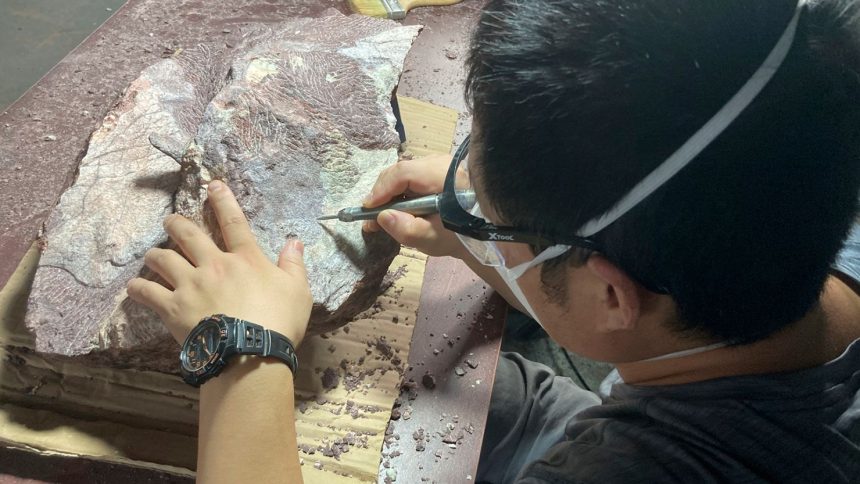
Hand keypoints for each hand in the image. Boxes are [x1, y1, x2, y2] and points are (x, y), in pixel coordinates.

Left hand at [127, 180, 312, 347]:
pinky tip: (133, 287)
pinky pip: (148, 292)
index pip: (234, 222)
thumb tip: (294, 241)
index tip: (212, 185)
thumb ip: (294, 265)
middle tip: (169, 220)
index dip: (223, 200)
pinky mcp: (172, 307)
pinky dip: (138, 288)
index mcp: (246, 259)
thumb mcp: (299, 291)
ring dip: (155, 254)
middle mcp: (214, 265)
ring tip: (151, 255)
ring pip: (163, 258)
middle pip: (189, 234)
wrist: (250, 353)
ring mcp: (190, 284)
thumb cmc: (279, 323)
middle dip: (176, 223)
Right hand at [363, 154, 466, 257]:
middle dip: (383, 193)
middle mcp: (440, 163)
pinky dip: (402, 193)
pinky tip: (397, 211)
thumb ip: (408, 229)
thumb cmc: (460, 235)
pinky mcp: (438, 171)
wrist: (485, 231)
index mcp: (442, 175)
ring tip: (382, 217)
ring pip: (405, 175)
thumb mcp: (434, 239)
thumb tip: (382, 216)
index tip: (368, 209)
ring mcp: (440, 165)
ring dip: (391, 194)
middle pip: (401, 171)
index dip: (381, 190)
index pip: (403, 173)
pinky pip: (413, 178)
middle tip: (371, 217)